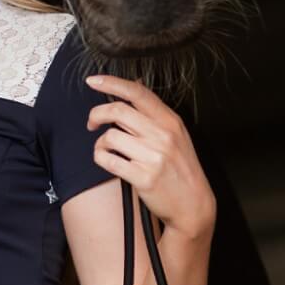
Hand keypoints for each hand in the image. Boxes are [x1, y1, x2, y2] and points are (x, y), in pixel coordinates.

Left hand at [84, 73, 216, 240]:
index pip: (137, 93)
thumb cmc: (181, 168)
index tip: (93, 81)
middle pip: (118, 111)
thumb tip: (133, 85)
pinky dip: (100, 157)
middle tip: (92, 123)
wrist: (193, 204)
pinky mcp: (142, 177)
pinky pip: (107, 160)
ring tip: (107, 149)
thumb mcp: (176, 135)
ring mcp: (153, 156)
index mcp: (170, 121)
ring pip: (110, 136)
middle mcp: (163, 135)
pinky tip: (107, 159)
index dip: (111, 83)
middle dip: (96, 114)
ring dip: (100, 142)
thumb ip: (154, 113)